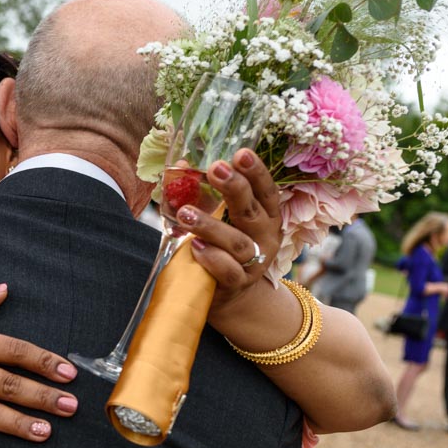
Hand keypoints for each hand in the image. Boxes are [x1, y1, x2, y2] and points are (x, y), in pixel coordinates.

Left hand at [174, 148, 281, 311]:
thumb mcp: (219, 218)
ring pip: (237, 242)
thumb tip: (181, 163)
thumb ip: (203, 192)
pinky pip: (228, 270)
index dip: (256, 172)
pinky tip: (196, 248)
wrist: (230, 294)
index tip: (241, 153)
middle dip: (235, 188)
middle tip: (216, 169)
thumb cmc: (223, 247)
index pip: (265, 189)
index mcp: (265, 214)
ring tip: (185, 213)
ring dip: (210, 225)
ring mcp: (255, 262)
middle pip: (252, 210)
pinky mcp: (239, 284)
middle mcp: (265, 236)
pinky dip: (212, 258)